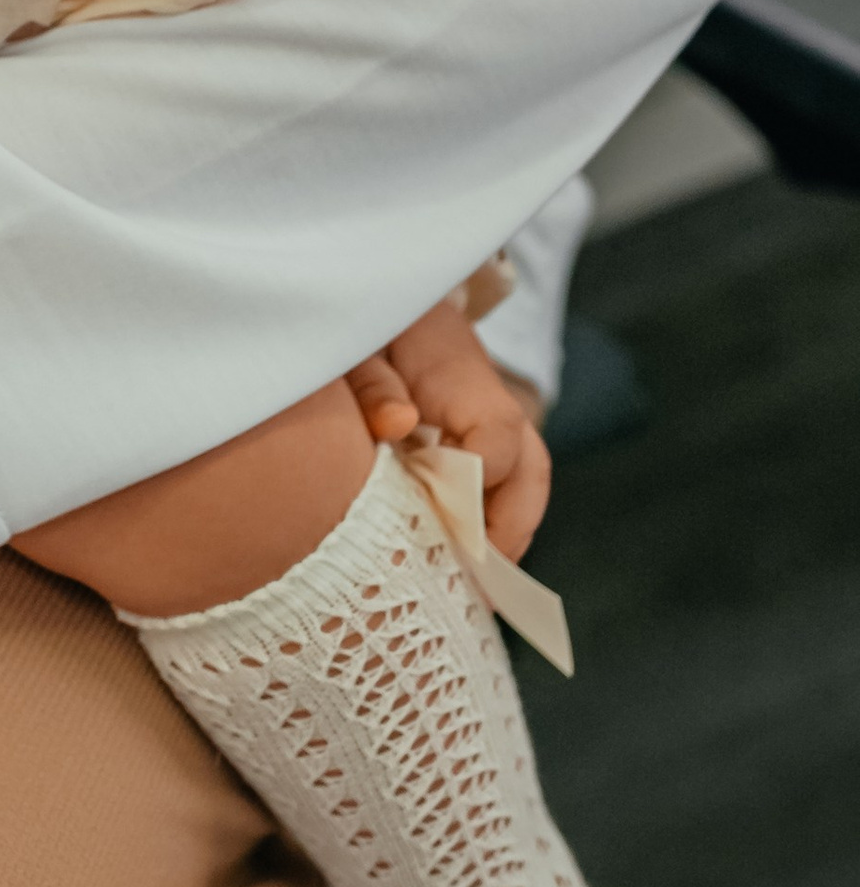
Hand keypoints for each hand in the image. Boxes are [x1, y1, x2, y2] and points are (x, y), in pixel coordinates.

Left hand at [347, 276, 552, 562]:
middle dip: (511, 531)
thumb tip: (398, 424)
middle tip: (479, 586)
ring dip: (506, 536)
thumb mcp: (356, 345)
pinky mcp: (473, 439)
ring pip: (523, 482)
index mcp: (462, 373)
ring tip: (475, 591)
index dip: (477, 485)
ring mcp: (487, 421)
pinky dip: (488, 525)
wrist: (376, 295)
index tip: (448, 526)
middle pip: (530, 468)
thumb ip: (373, 383)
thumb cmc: (364, 325)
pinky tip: (458, 567)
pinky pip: (499, 485)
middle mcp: (488, 401)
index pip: (497, 436)